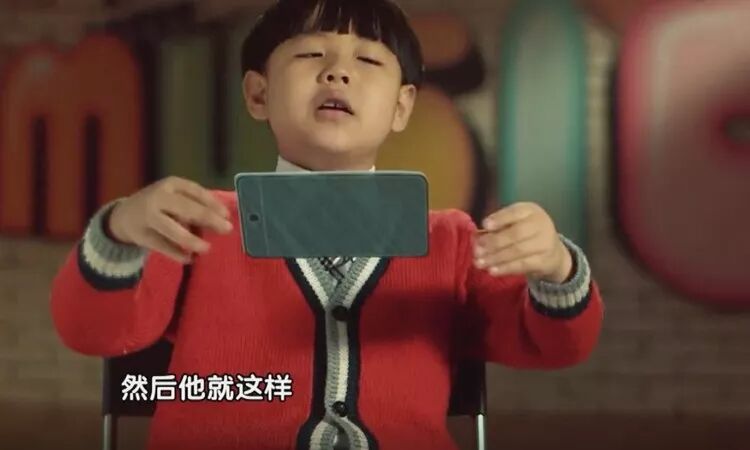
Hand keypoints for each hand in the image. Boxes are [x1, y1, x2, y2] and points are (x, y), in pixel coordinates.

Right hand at [107, 176, 232, 263]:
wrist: (123, 216)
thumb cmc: (160, 205)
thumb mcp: (175, 197)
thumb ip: (195, 205)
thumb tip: (223, 219)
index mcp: (170, 184)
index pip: (195, 191)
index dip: (212, 203)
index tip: (227, 215)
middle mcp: (158, 198)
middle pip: (186, 208)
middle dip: (208, 219)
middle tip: (227, 229)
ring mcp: (148, 216)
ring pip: (172, 229)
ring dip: (191, 240)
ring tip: (206, 249)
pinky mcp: (141, 235)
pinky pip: (162, 246)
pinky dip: (177, 254)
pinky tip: (189, 258)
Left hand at [473, 202, 572, 282]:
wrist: (553, 252)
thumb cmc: (526, 233)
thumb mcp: (515, 222)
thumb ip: (498, 226)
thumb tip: (477, 236)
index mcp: (531, 210)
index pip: (515, 212)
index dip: (500, 219)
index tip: (485, 225)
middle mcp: (541, 224)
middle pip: (516, 233)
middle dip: (494, 242)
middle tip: (477, 249)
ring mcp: (545, 243)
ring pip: (518, 251)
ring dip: (496, 258)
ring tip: (480, 263)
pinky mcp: (544, 261)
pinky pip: (522, 265)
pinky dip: (505, 268)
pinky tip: (492, 271)